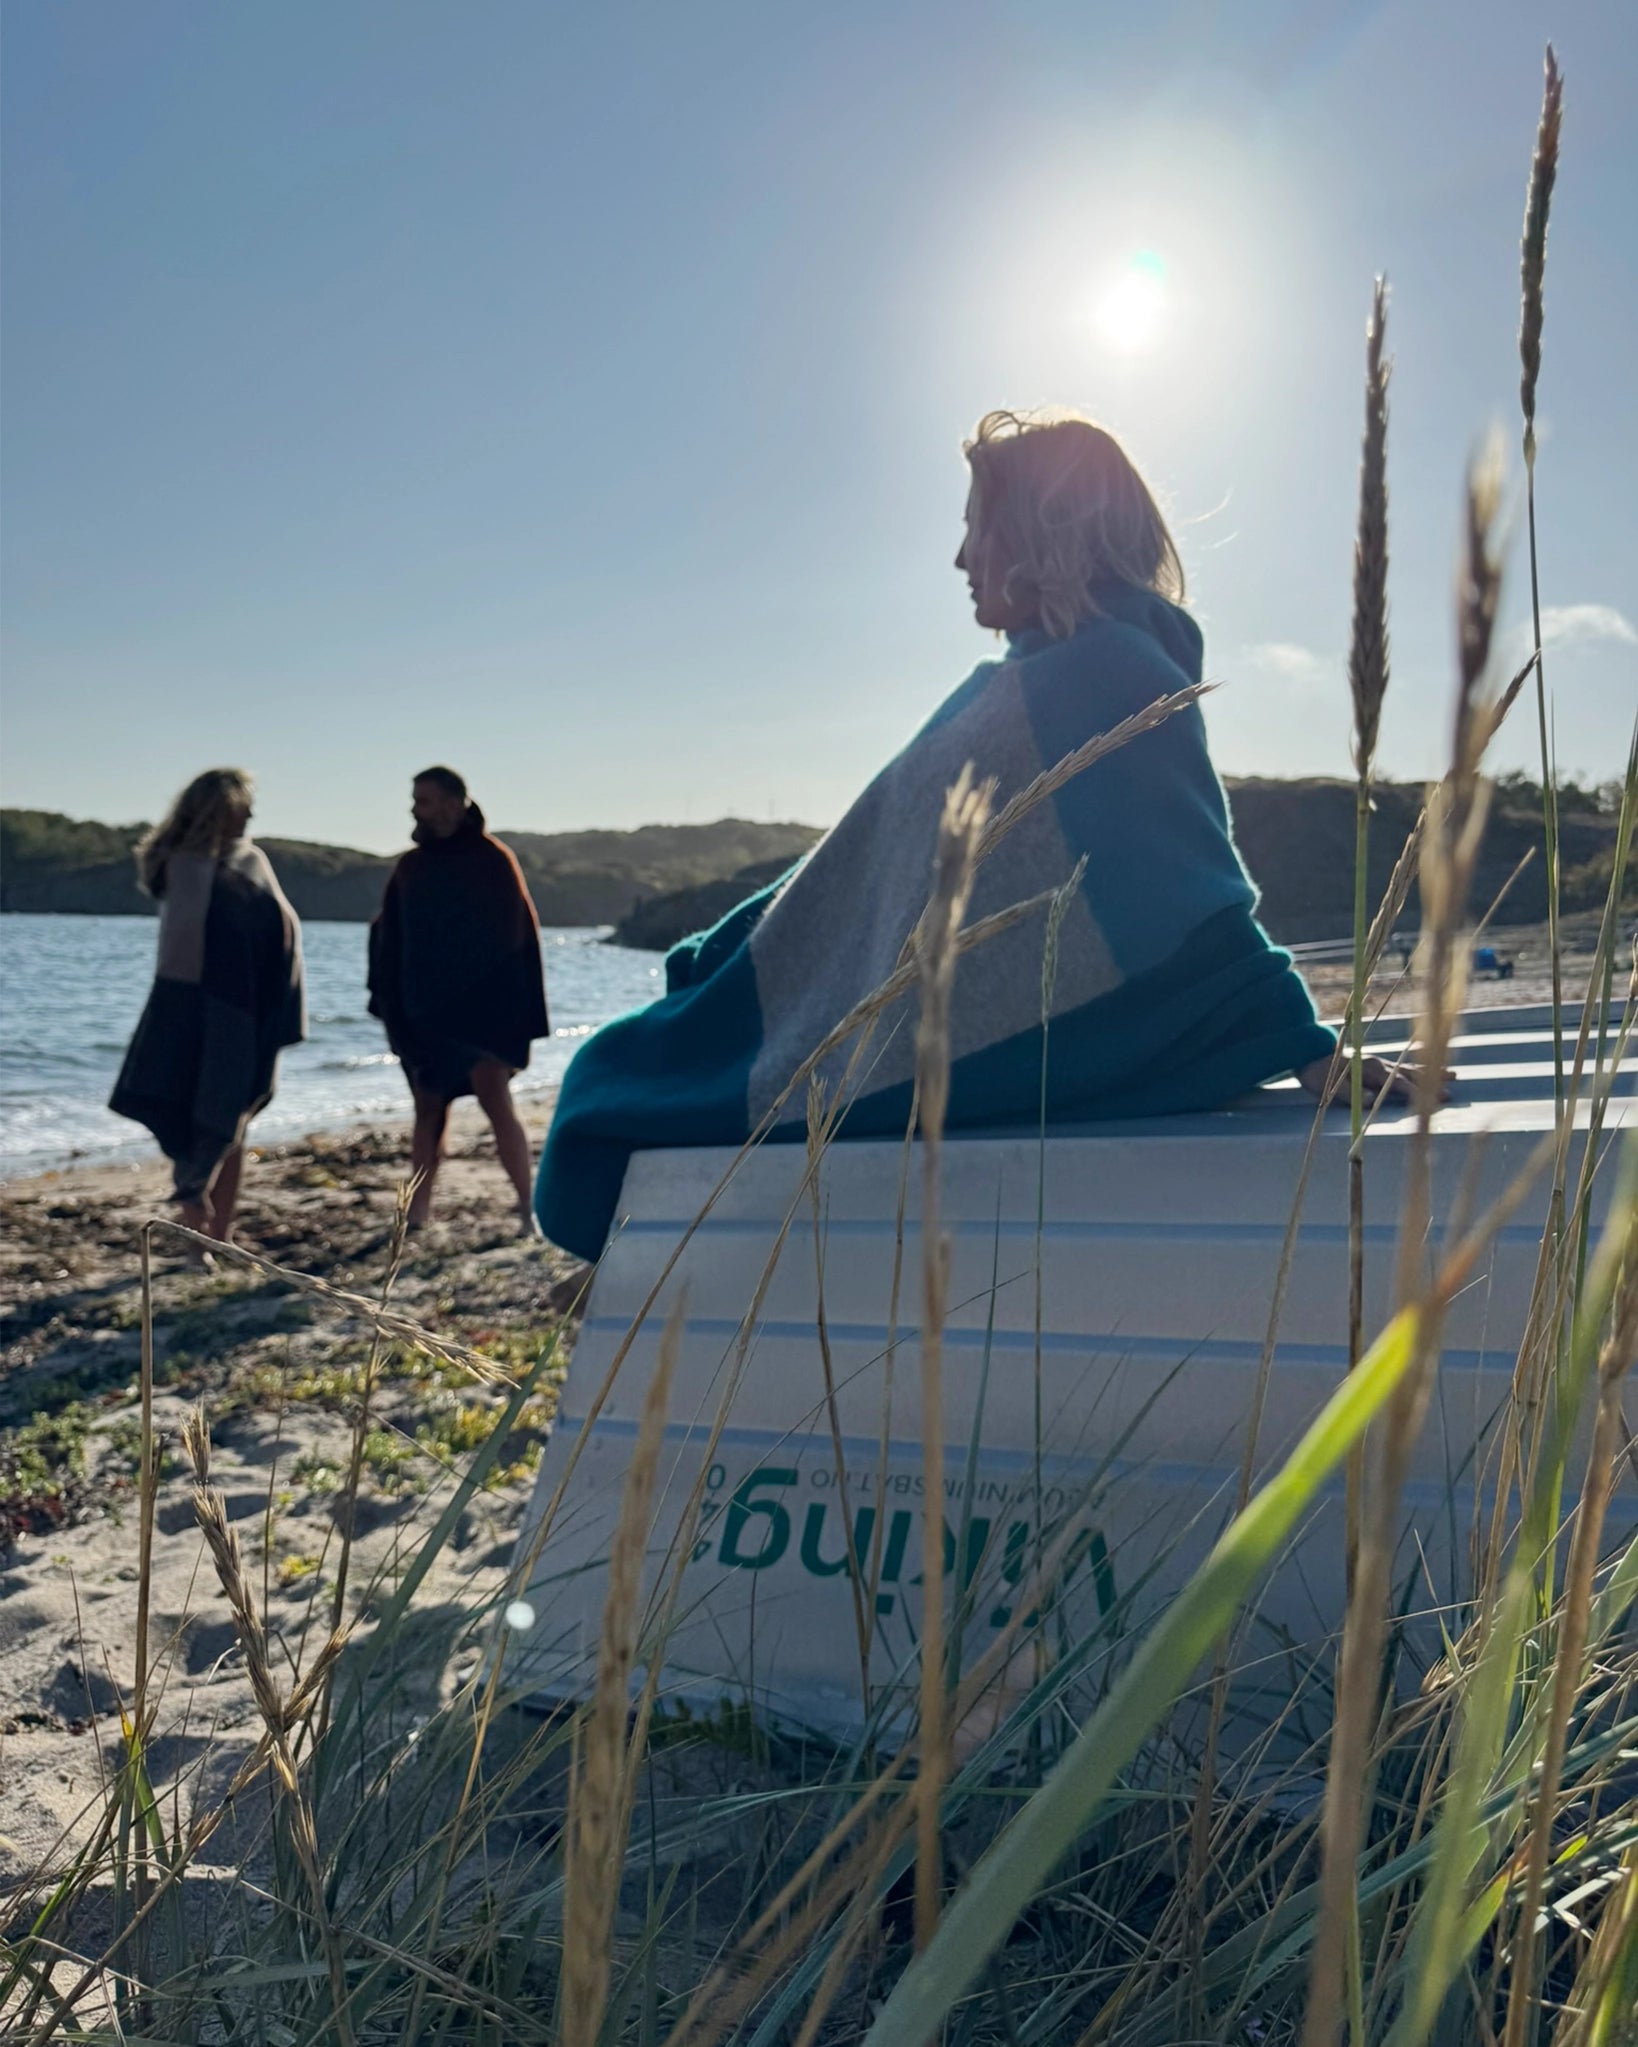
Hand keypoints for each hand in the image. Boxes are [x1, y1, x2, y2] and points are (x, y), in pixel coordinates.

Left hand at [1297, 1053, 1450, 1108]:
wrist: (1308, 1054)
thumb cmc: (1318, 1075)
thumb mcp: (1331, 1089)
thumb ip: (1352, 1095)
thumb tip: (1372, 1100)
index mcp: (1372, 1072)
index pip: (1399, 1084)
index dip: (1417, 1093)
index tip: (1435, 1101)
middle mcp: (1380, 1065)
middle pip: (1411, 1075)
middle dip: (1432, 1084)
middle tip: (1451, 1093)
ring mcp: (1380, 1062)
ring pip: (1411, 1067)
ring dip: (1432, 1071)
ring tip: (1453, 1074)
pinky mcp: (1377, 1063)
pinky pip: (1403, 1063)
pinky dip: (1419, 1062)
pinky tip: (1429, 1059)